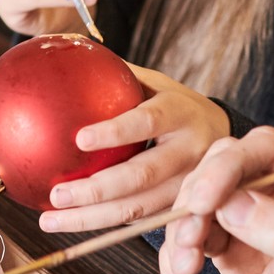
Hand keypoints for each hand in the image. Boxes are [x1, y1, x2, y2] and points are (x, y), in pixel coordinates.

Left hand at [40, 65, 228, 233]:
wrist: (223, 138)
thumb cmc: (173, 105)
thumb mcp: (155, 84)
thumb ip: (117, 75)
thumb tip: (64, 48)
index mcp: (181, 113)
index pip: (147, 122)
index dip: (116, 132)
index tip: (79, 138)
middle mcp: (190, 152)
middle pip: (141, 177)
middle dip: (97, 191)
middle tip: (57, 194)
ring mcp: (189, 187)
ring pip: (137, 210)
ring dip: (91, 219)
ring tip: (50, 219)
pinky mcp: (180, 210)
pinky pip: (137, 222)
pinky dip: (102, 225)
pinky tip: (69, 223)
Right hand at [159, 129, 273, 273]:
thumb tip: (236, 202)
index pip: (270, 152)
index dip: (230, 166)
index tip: (202, 200)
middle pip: (227, 168)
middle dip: (198, 198)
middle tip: (187, 239)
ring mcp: (261, 229)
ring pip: (204, 204)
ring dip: (181, 232)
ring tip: (183, 272)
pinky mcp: (238, 259)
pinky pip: (196, 241)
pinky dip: (177, 259)